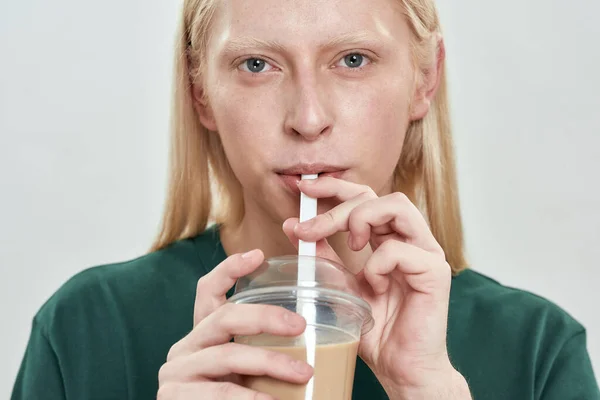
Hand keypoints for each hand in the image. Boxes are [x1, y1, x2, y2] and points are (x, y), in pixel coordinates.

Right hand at [157, 250, 312, 399]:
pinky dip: (251, 398)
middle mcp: (186, 346)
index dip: (229, 269)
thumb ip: (263, 349)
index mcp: (203, 334)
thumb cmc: (235, 397)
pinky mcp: (174, 395)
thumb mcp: (247, 369)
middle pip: (224, 317)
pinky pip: (221, 393)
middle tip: (300, 325)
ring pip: (227, 355)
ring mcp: (177, 371)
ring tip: (303, 372)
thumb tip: (308, 332)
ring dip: (270, 362)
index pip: (208, 291)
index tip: (258, 255)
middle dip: (264, 316)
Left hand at [283, 177, 468, 397]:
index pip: (364, 197)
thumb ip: (324, 256)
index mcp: (389, 239)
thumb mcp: (340, 286)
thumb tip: (293, 226)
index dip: (335, 187)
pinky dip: (377, 264)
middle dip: (337, 206)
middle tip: (309, 229)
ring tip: (350, 248)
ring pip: (396, 206)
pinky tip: (374, 285)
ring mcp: (425, 253)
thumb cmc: (376, 329)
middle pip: (376, 196)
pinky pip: (398, 249)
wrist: (400, 367)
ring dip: (361, 221)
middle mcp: (410, 240)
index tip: (304, 187)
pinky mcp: (434, 271)